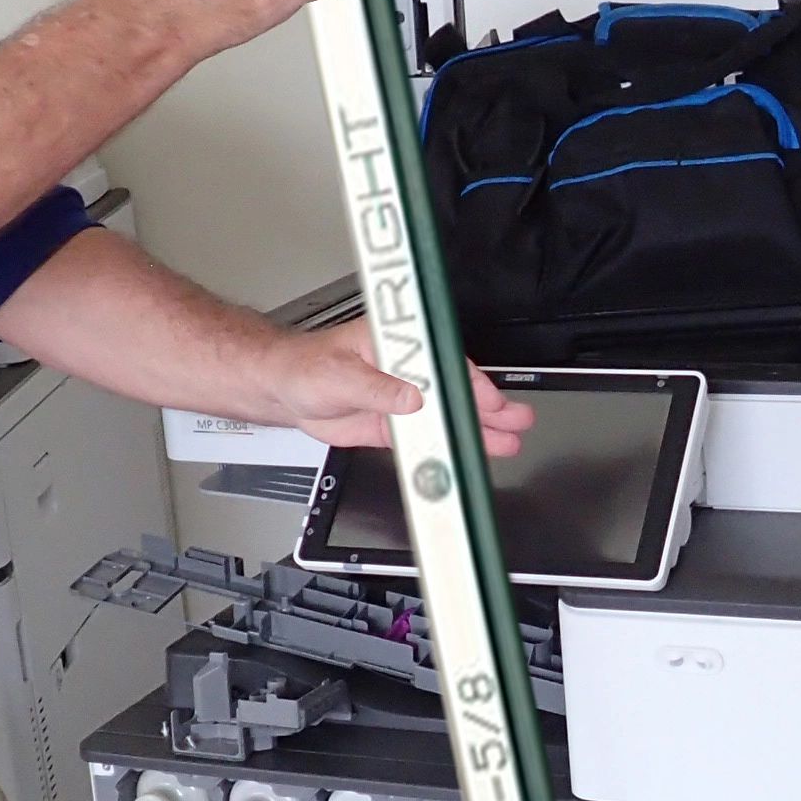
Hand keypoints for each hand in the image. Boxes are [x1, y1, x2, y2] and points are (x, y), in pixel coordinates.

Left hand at [277, 315, 534, 455]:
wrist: (283, 392)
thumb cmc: (305, 367)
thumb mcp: (339, 373)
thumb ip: (377, 386)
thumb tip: (412, 397)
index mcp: (396, 343)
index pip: (442, 361)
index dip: (469, 381)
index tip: (490, 399)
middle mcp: (406, 370)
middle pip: (454, 389)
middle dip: (488, 406)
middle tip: (518, 420)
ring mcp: (402, 399)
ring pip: (445, 416)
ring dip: (476, 430)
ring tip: (508, 442)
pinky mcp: (393, 425)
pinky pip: (424, 439)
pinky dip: (445, 449)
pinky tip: (465, 457)